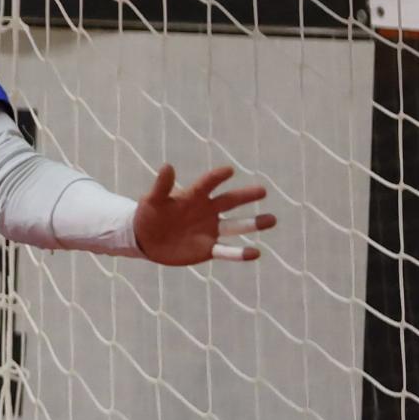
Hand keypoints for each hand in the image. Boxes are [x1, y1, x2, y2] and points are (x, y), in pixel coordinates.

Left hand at [133, 164, 275, 265]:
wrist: (147, 239)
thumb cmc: (149, 214)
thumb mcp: (152, 200)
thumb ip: (162, 186)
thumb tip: (167, 166)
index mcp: (194, 196)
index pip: (208, 184)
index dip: (217, 177)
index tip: (229, 171)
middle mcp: (207, 210)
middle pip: (230, 201)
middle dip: (246, 196)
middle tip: (263, 191)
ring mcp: (210, 230)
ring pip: (236, 225)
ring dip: (253, 223)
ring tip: (272, 220)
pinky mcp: (208, 249)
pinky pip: (226, 251)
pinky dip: (240, 253)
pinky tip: (255, 253)